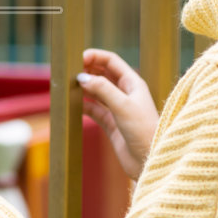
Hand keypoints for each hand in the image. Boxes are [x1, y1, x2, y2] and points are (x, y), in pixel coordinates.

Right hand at [77, 48, 158, 179]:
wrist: (149, 160)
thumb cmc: (144, 130)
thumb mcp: (123, 106)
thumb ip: (102, 89)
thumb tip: (81, 77)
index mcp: (133, 83)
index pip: (111, 61)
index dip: (95, 57)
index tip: (78, 58)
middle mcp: (125, 93)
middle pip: (103, 74)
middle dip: (87, 70)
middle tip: (70, 72)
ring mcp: (117, 109)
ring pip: (97, 92)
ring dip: (84, 88)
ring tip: (68, 86)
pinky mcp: (111, 124)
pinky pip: (94, 110)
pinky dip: (84, 105)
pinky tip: (73, 103)